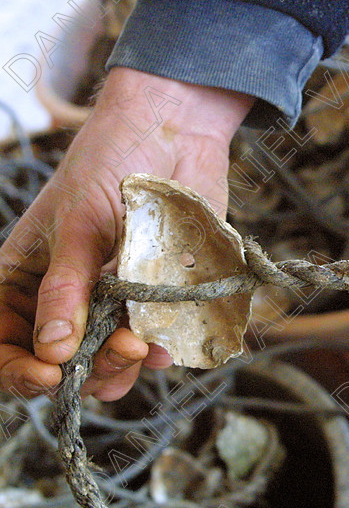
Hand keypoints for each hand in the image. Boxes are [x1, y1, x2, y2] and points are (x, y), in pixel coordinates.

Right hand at [0, 67, 252, 400]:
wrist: (173, 133)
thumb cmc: (111, 163)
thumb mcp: (79, 225)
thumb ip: (67, 288)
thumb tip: (53, 351)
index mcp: (26, 281)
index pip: (6, 345)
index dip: (19, 370)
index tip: (50, 374)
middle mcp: (68, 300)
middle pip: (64, 365)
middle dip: (87, 370)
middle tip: (122, 348)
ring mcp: (115, 301)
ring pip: (110, 362)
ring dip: (123, 366)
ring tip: (141, 345)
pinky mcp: (159, 297)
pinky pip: (155, 342)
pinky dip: (159, 351)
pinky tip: (165, 346)